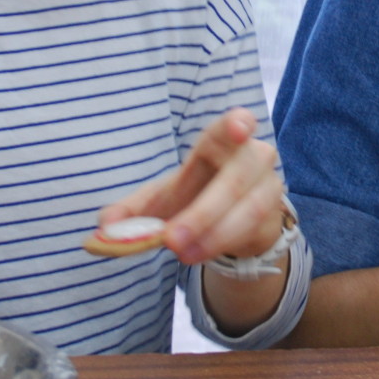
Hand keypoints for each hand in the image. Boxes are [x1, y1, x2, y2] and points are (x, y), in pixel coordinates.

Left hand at [100, 108, 284, 266]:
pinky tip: (198, 254)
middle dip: (203, 212)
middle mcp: (251, 158)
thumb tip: (105, 226)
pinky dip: (221, 243)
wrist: (231, 223)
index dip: (237, 124)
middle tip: (171, 240)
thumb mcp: (160, 201)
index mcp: (220, 143)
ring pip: (249, 209)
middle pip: (236, 178)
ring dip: (213, 234)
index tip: (240, 127)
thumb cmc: (193, 198)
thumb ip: (131, 211)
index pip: (232, 126)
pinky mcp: (273, 214)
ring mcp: (268, 185)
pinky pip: (252, 229)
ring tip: (181, 254)